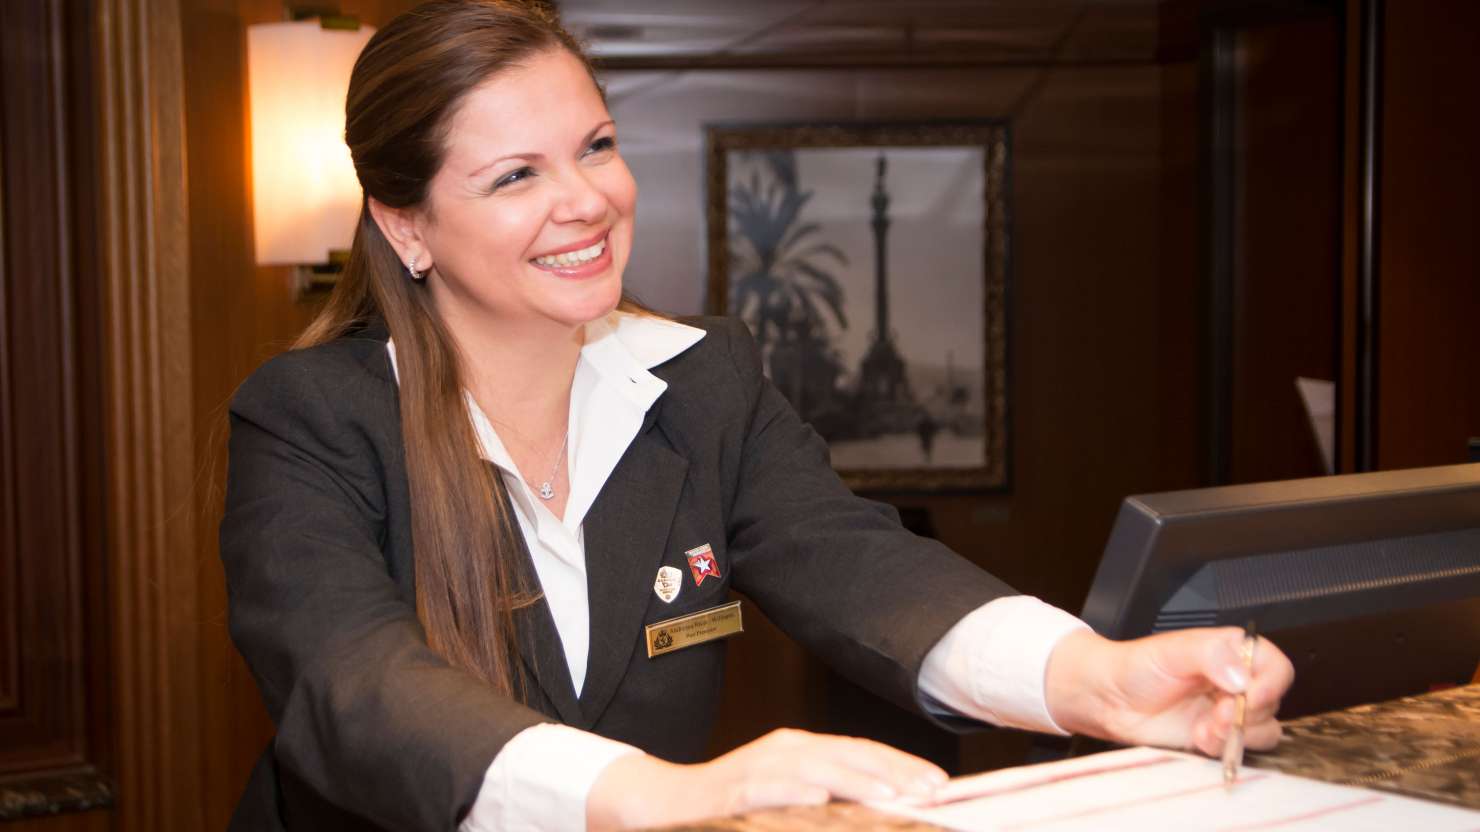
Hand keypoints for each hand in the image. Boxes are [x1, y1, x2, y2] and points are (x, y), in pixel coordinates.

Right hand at [586, 728, 947, 830]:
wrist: (665, 802)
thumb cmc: (731, 804)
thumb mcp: (787, 793)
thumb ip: (828, 794)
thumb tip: (882, 804)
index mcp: (800, 750)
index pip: (861, 752)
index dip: (900, 765)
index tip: (938, 783)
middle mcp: (784, 751)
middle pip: (848, 756)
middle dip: (893, 773)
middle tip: (931, 790)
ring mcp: (758, 769)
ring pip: (816, 769)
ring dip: (856, 781)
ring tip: (893, 794)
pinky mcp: (733, 792)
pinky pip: (768, 791)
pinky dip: (795, 792)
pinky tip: (820, 799)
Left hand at [1044, 627, 1293, 755]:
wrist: (1108, 698)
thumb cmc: (1136, 667)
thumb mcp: (1172, 651)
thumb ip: (1210, 656)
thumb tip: (1241, 677)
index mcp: (1231, 653)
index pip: (1274, 666)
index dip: (1271, 682)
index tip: (1252, 694)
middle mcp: (1235, 683)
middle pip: (1272, 702)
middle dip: (1248, 712)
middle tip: (1218, 713)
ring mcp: (1227, 712)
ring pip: (1264, 730)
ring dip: (1238, 733)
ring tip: (1205, 728)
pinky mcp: (1216, 738)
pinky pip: (1240, 750)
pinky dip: (1224, 748)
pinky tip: (1197, 738)